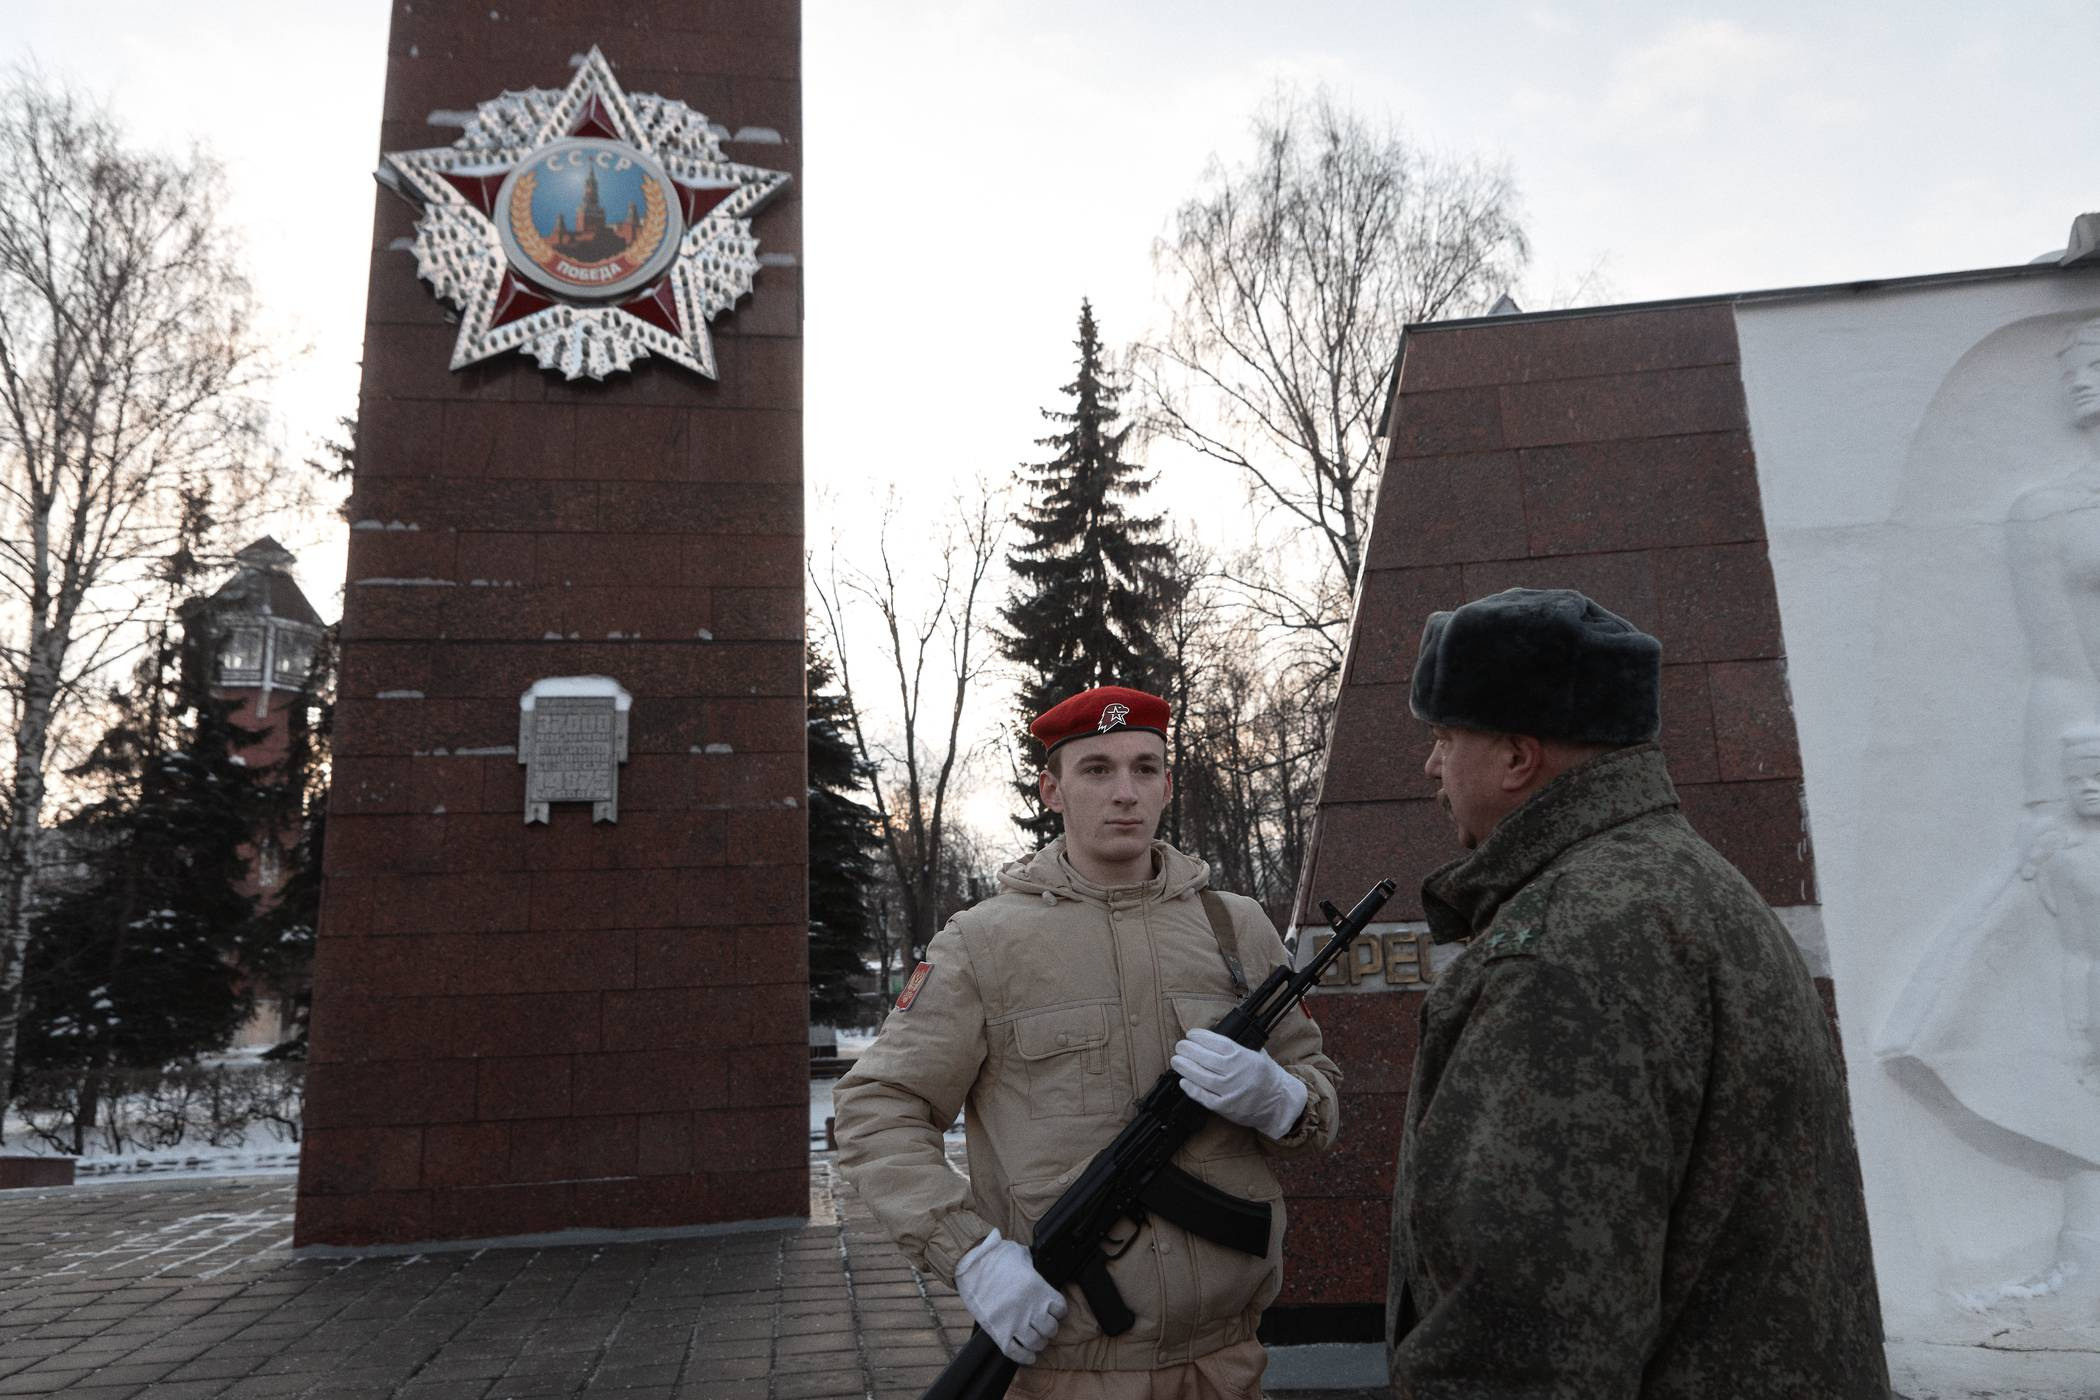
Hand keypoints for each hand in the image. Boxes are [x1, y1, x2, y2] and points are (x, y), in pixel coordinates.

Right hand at [954, 1229, 1066, 1364]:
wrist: (970, 1263)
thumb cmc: (995, 1256)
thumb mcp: (1022, 1255)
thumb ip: (1034, 1267)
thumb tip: (1039, 1268)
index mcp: (1038, 1288)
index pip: (1061, 1309)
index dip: (1058, 1311)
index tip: (1053, 1311)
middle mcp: (1029, 1308)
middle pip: (1050, 1329)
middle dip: (1049, 1328)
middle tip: (1043, 1326)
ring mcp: (1013, 1322)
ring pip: (1036, 1343)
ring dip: (1038, 1343)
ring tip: (1035, 1339)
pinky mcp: (998, 1332)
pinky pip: (1016, 1352)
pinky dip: (1024, 1357)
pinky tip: (1028, 1356)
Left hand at [1172, 1027, 1308, 1139]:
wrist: (1279, 1103)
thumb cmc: (1266, 1076)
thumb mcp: (1257, 1054)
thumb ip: (1237, 1046)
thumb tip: (1210, 1038)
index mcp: (1244, 1057)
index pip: (1218, 1043)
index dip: (1202, 1037)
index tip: (1190, 1034)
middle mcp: (1237, 1073)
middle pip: (1207, 1059)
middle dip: (1189, 1050)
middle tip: (1179, 1046)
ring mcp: (1231, 1091)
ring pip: (1202, 1077)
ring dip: (1186, 1068)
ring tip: (1176, 1060)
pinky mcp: (1226, 1107)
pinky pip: (1205, 1098)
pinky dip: (1192, 1089)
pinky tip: (1183, 1082)